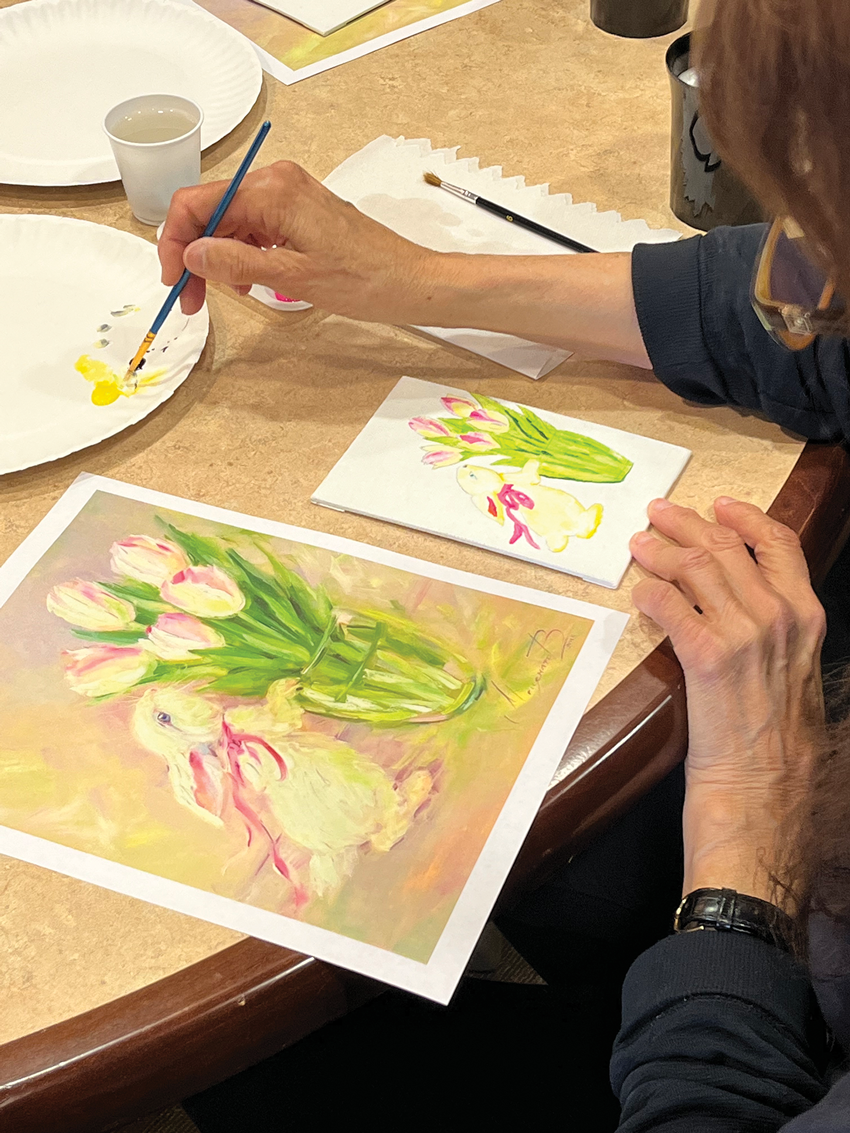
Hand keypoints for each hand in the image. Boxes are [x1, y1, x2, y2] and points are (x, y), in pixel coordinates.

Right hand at [158, 161, 651, 365]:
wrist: (413, 283)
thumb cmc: (365, 280)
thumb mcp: (292, 277)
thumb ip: (235, 262)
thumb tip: (191, 254)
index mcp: (272, 189)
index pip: (197, 203)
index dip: (175, 242)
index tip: (173, 281)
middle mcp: (277, 182)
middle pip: (210, 210)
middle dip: (194, 253)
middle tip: (191, 299)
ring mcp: (290, 196)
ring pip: (230, 222)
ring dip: (218, 258)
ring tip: (224, 295)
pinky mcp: (301, 213)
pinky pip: (254, 229)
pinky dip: (243, 256)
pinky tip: (249, 283)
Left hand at [629, 497, 825, 902]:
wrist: (766, 792)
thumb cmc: (777, 740)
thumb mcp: (793, 673)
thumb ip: (774, 633)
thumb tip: (741, 605)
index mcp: (805, 616)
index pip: (778, 545)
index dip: (744, 517)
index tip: (718, 505)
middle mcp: (779, 616)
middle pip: (727, 547)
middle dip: (688, 523)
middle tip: (658, 514)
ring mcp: (744, 634)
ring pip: (696, 569)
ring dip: (660, 551)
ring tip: (638, 545)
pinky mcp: (707, 657)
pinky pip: (670, 607)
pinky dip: (650, 594)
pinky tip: (638, 593)